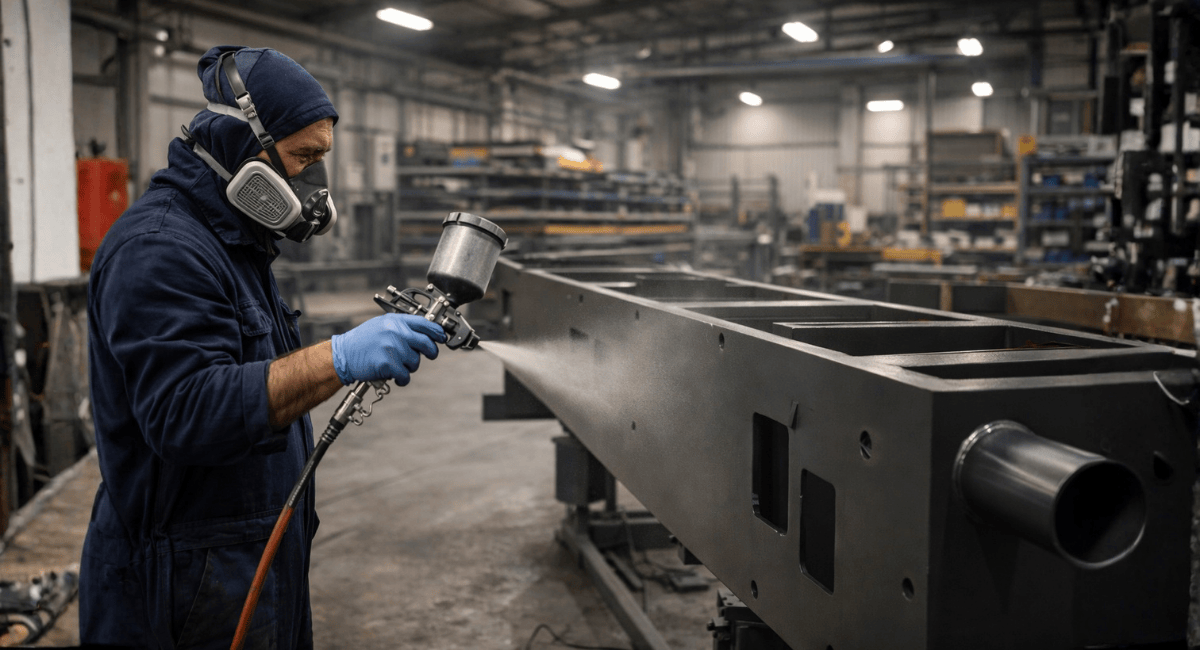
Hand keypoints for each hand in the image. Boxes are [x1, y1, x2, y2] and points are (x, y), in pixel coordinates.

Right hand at [330, 314, 444, 385]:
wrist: (343, 355)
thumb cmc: (362, 341)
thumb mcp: (381, 325)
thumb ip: (401, 327)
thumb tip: (424, 333)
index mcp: (395, 321)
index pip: (425, 324)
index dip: (437, 331)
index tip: (442, 337)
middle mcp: (396, 332)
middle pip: (427, 344)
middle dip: (431, 352)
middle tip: (429, 355)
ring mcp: (392, 348)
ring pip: (416, 362)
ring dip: (409, 366)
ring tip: (396, 364)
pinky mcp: (388, 364)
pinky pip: (405, 375)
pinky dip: (402, 379)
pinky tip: (395, 377)